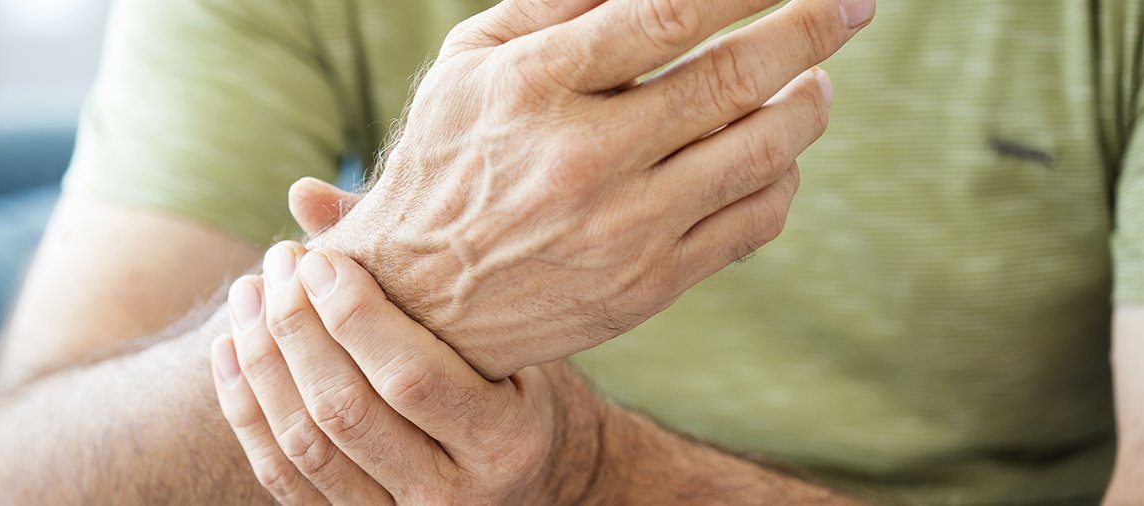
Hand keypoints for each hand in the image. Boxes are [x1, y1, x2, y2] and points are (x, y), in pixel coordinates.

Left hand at [211, 242, 604, 503]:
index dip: (353, 317)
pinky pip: (282, 477)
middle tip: (278, 263)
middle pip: (347, 411)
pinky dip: (246, 410)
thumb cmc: (508, 380)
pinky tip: (230, 348)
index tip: (317, 258)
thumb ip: (411, 262)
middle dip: (297, 329)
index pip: (411, 379)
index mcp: (503, 440)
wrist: (524, 476)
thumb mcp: (494, 331)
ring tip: (247, 294)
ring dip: (264, 362)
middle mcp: (453, 493)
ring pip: (307, 446)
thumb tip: (304, 195)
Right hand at [310, 0, 874, 378]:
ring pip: (761, 153)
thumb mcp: (469, 63)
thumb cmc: (449, 161)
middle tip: (852, 5)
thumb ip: (552, 2)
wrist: (420, 305)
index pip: (667, 14)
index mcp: (533, 86)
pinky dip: (784, 179)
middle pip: (735, 79)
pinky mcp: (650, 285)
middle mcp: (583, 157)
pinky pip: (754, 222)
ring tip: (817, 82)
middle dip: (813, 29)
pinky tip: (776, 158)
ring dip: (810, 105)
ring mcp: (623, 228)